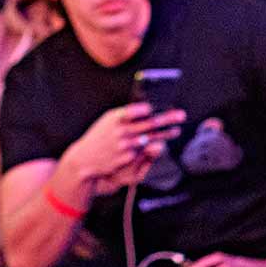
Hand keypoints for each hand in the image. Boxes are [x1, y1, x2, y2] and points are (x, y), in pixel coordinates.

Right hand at [60, 103, 186, 199]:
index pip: (132, 111)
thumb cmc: (99, 137)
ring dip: (165, 134)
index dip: (144, 109)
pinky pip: (144, 150)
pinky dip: (153, 146)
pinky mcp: (128, 157)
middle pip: (148, 123)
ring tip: (176, 130)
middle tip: (180, 115)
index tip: (155, 107)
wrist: (85, 159)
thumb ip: (125, 116)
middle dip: (167, 118)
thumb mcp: (106, 122)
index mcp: (114, 118)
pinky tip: (161, 142)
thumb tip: (146, 110)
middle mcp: (120, 131)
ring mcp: (125, 145)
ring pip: (151, 137)